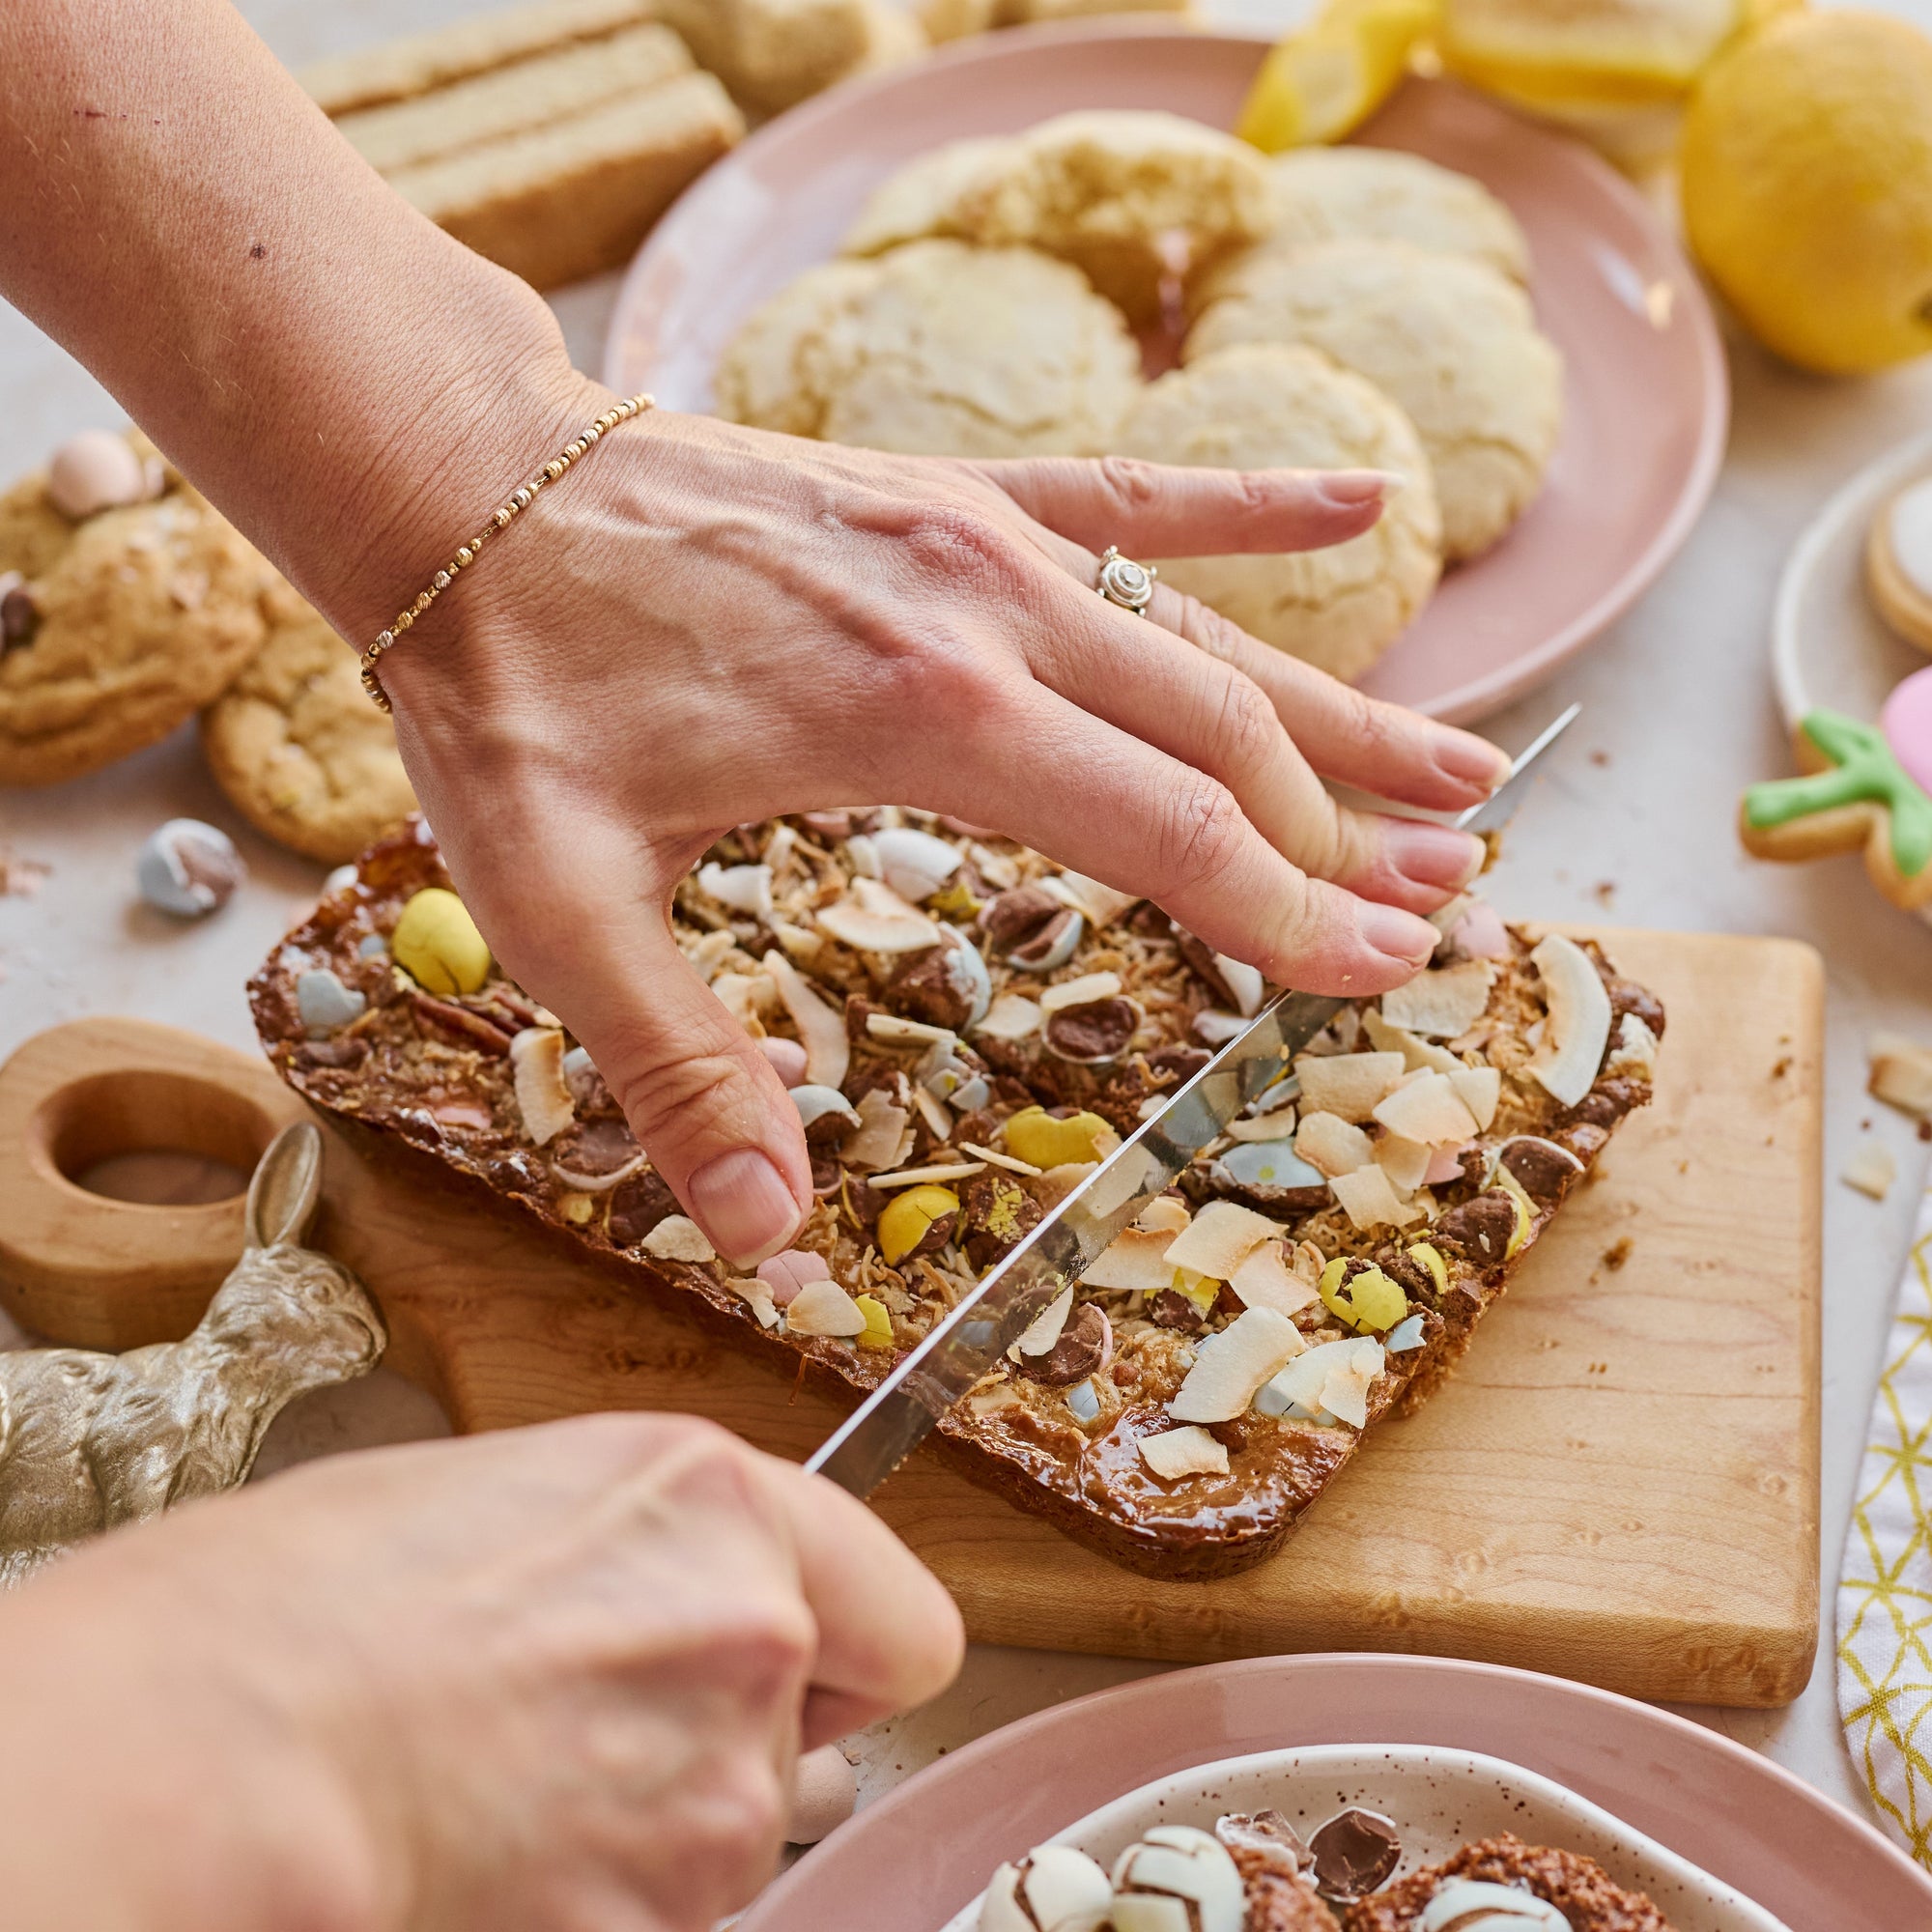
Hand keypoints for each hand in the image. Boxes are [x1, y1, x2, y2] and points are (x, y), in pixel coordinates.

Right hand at [0, 1414, 960, 1931]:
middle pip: (823, 1734)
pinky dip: (602, 1893)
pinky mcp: (658, 1923)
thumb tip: (677, 1599)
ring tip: (519, 1781)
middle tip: (605, 1722)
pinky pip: (666, 1909)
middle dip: (740, 1736)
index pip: (905, 1624)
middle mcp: (755, 1644)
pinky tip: (498, 1849)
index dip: (853, 1647)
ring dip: (663, 1821)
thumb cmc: (311, 1595)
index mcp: (725, 1508)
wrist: (215, 1748)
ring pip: (740, 1831)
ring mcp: (715, 1801)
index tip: (799, 1656)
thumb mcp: (520, 1494)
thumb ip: (656, 1549)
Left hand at [380, 383, 1508, 1266]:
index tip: (1394, 966)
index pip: (1170, 827)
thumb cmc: (511, 690)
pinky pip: (1133, 492)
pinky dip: (1250, 509)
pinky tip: (1358, 510)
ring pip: (1202, 630)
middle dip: (1343, 833)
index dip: (1291, 910)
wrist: (462, 482)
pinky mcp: (951, 491)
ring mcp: (982, 534)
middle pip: (1222, 733)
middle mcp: (986, 609)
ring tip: (1462, 773)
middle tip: (1450, 905)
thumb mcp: (558, 903)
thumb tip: (763, 1233)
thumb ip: (674, 1063)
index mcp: (921, 717)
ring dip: (1339, 711)